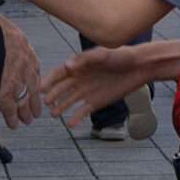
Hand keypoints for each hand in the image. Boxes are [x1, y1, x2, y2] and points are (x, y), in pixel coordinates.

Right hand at [0, 11, 42, 127]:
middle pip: (32, 83)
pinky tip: (13, 123)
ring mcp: (15, 78)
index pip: (31, 62)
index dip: (31, 74)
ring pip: (26, 98)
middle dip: (34, 97)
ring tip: (28, 118)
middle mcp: (23, 61)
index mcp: (21, 42)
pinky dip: (12, 118)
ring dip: (27, 110)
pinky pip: (11, 109)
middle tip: (35, 106)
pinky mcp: (4, 92)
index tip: (31, 80)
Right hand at [40, 43, 154, 124]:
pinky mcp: (96, 102)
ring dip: (61, 107)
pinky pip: (83, 112)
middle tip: (46, 103)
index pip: (59, 73)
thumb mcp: (103, 54)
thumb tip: (67, 66)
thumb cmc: (120, 56)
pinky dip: (76, 118)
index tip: (40, 89)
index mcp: (79, 66)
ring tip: (54, 115)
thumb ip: (85, 60)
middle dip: (53, 95)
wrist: (138, 67)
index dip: (49, 81)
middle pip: (62, 89)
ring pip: (69, 101)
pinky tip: (70, 125)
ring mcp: (87, 92)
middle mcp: (80, 79)